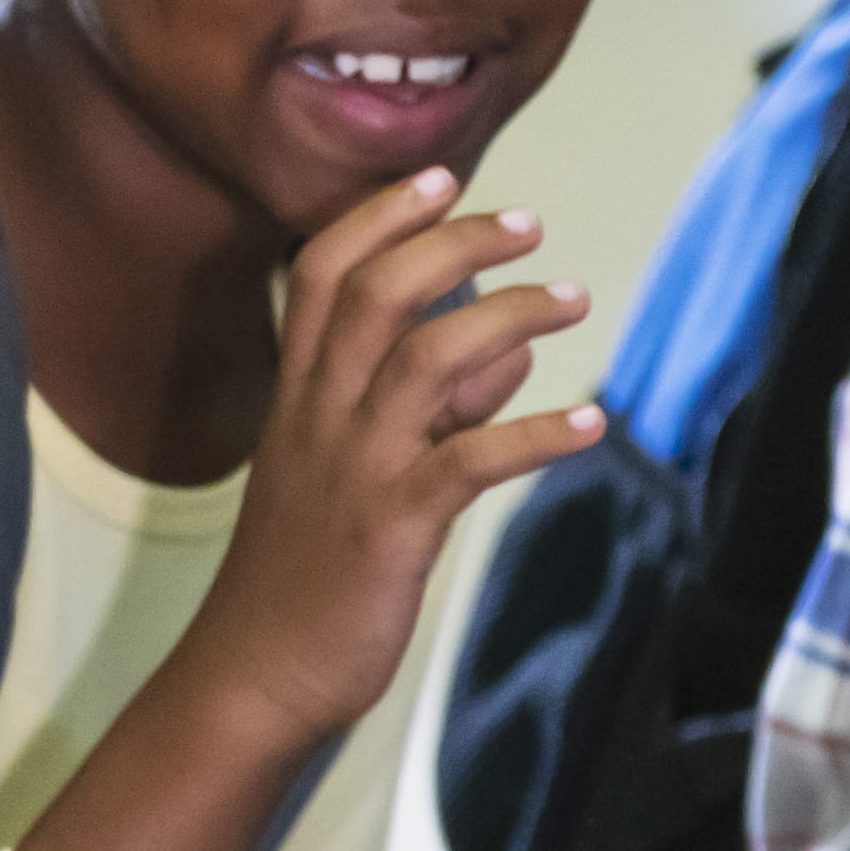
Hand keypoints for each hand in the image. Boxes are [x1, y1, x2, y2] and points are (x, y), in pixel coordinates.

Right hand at [177, 164, 593, 745]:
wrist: (257, 674)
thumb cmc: (311, 570)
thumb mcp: (356, 470)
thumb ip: (427, 406)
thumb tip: (508, 356)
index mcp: (299, 395)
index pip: (325, 274)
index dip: (382, 216)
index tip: (441, 176)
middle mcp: (318, 416)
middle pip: (378, 293)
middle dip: (455, 242)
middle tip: (529, 222)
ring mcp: (353, 468)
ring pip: (427, 360)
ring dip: (509, 317)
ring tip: (574, 297)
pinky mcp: (391, 528)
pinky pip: (470, 462)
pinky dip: (537, 434)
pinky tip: (592, 421)